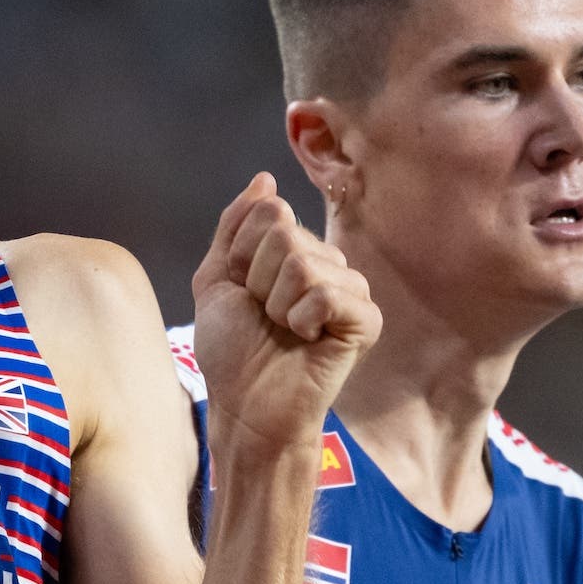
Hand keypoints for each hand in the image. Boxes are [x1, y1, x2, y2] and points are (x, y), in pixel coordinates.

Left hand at [191, 173, 377, 451]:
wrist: (244, 405)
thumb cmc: (231, 350)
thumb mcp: (217, 278)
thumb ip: (235, 227)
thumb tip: (265, 179)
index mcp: (298, 249)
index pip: (270, 212)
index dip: (242, 256)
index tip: (244, 292)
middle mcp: (329, 264)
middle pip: (285, 236)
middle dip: (258, 282)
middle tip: (265, 317)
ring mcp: (351, 291)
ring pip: (304, 265)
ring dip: (277, 305)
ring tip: (284, 331)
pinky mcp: (365, 321)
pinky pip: (328, 294)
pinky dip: (302, 320)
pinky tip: (306, 340)